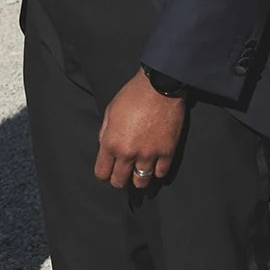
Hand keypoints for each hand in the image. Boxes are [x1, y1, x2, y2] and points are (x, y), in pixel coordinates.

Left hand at [94, 69, 185, 189]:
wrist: (159, 87)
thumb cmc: (132, 96)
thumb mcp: (109, 112)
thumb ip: (105, 134)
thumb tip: (105, 148)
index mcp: (111, 143)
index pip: (102, 173)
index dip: (104, 174)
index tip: (107, 172)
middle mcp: (128, 153)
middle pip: (119, 182)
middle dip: (119, 180)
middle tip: (122, 174)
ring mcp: (149, 154)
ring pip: (141, 182)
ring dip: (138, 180)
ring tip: (138, 173)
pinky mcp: (167, 152)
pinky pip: (161, 173)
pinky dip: (157, 171)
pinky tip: (154, 166)